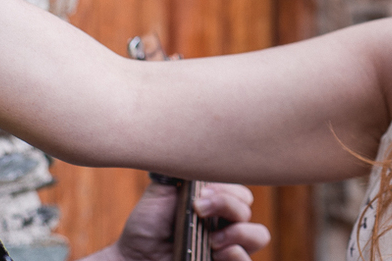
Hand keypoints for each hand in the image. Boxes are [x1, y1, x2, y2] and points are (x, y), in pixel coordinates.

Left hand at [86, 181, 270, 260]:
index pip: (241, 190)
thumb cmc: (147, 226)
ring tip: (213, 238)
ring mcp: (227, 247)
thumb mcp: (162, 190)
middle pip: (249, 208)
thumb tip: (193, 142)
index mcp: (217, 202)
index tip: (201, 194)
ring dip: (237, 231)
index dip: (226, 190)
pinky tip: (215, 251)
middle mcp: (226, 223)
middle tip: (200, 209)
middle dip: (228, 205)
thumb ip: (183, 170)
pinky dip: (235, 254)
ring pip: (259, 235)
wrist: (132, 256)